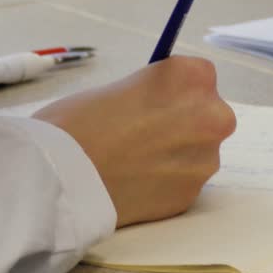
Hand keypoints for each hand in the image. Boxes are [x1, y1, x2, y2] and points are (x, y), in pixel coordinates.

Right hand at [33, 56, 235, 227]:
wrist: (60, 176)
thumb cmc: (78, 122)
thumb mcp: (120, 86)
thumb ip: (154, 94)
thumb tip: (163, 108)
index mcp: (193, 78)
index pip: (199, 78)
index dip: (174, 91)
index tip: (153, 102)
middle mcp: (211, 116)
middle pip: (208, 115)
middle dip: (185, 123)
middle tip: (145, 134)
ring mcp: (206, 159)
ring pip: (199, 153)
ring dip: (177, 156)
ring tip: (135, 163)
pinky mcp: (192, 195)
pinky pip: (184, 183)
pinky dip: (166, 184)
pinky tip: (136, 184)